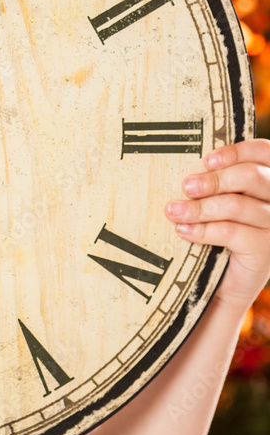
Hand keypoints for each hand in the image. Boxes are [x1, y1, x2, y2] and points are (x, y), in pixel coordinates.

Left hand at [165, 139, 269, 311]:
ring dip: (199, 207)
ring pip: (237, 204)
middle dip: (214, 179)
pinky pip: (232, 232)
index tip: (206, 160)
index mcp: (269, 182)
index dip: (237, 151)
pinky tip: (183, 230)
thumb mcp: (217, 202)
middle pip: (252, 176)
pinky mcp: (265, 252)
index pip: (264, 153)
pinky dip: (203, 230)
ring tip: (173, 211)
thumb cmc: (215, 232)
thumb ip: (215, 182)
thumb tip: (188, 167)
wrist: (220, 282)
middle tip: (186, 186)